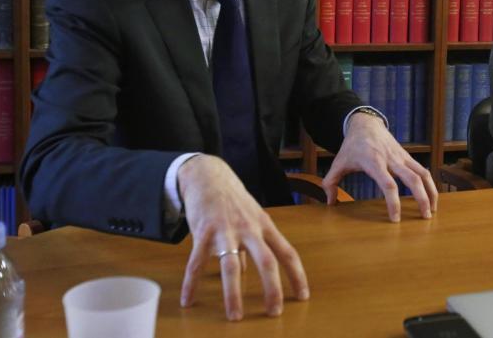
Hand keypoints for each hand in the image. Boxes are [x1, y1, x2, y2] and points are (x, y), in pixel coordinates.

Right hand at [177, 155, 308, 320]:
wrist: (208, 175)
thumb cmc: (233, 200)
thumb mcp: (251, 219)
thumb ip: (250, 245)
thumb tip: (244, 271)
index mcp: (265, 226)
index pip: (287, 253)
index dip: (297, 275)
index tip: (303, 296)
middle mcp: (250, 229)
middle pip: (266, 261)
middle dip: (272, 288)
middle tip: (274, 312)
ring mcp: (226, 230)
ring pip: (232, 266)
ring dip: (234, 294)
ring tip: (235, 316)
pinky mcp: (203, 231)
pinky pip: (197, 262)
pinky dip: (192, 283)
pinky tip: (188, 300)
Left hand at [323, 111, 438, 221]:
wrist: (366, 124)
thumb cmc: (352, 146)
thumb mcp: (339, 162)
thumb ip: (331, 183)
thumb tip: (330, 203)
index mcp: (374, 162)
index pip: (388, 185)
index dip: (393, 203)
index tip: (396, 219)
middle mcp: (391, 159)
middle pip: (412, 179)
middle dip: (421, 199)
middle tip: (425, 217)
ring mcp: (402, 157)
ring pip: (422, 173)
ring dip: (431, 191)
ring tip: (432, 209)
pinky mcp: (407, 156)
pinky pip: (422, 169)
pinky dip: (429, 183)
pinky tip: (430, 196)